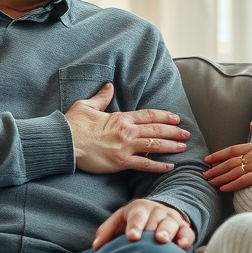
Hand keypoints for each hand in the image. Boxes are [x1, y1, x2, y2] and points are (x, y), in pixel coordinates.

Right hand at [66, 82, 189, 173]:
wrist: (65, 142)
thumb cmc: (73, 125)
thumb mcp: (87, 105)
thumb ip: (101, 97)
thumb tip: (109, 86)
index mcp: (121, 117)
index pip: (149, 115)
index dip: (164, 116)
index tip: (176, 118)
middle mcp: (127, 131)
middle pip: (156, 130)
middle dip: (173, 132)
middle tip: (186, 134)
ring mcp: (125, 147)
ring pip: (154, 146)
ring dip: (171, 146)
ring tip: (182, 147)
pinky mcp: (121, 162)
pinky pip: (144, 164)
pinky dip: (158, 166)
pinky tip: (169, 166)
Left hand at [93, 199, 194, 249]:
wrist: (157, 212)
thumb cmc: (134, 219)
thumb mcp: (119, 220)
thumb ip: (107, 231)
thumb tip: (96, 246)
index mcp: (140, 208)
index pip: (137, 216)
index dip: (135, 226)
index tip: (132, 237)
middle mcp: (157, 211)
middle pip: (156, 219)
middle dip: (153, 229)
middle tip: (153, 239)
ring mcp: (172, 218)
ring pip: (172, 224)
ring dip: (169, 232)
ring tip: (164, 241)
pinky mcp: (184, 228)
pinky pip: (187, 232)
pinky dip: (186, 238)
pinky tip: (182, 246)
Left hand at [202, 122, 251, 190]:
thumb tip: (251, 124)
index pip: (233, 150)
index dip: (219, 155)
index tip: (208, 159)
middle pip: (230, 162)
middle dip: (215, 168)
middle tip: (204, 173)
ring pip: (234, 171)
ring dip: (220, 177)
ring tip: (209, 182)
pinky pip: (244, 180)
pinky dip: (232, 184)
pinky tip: (223, 188)